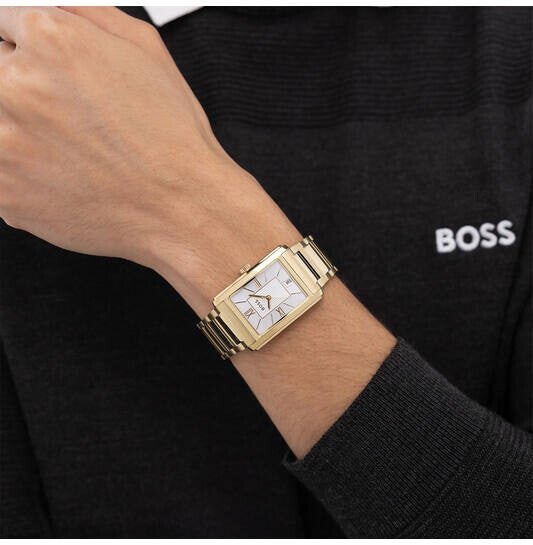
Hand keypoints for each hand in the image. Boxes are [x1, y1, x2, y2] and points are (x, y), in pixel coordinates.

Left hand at [0, 7, 297, 313]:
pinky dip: (24, 172)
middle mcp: (16, 88)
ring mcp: (3, 145)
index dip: (31, 45)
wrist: (182, 208)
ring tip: (72, 150)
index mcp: (50, 42)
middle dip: (26, 87)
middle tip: (72, 118)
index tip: (51, 71)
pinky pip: (1, 171)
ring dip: (22, 131)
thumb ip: (83, 12)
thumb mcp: (144, 48)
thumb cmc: (171, 137)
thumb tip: (44, 9)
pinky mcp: (4, 193)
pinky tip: (65, 177)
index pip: (4, 21)